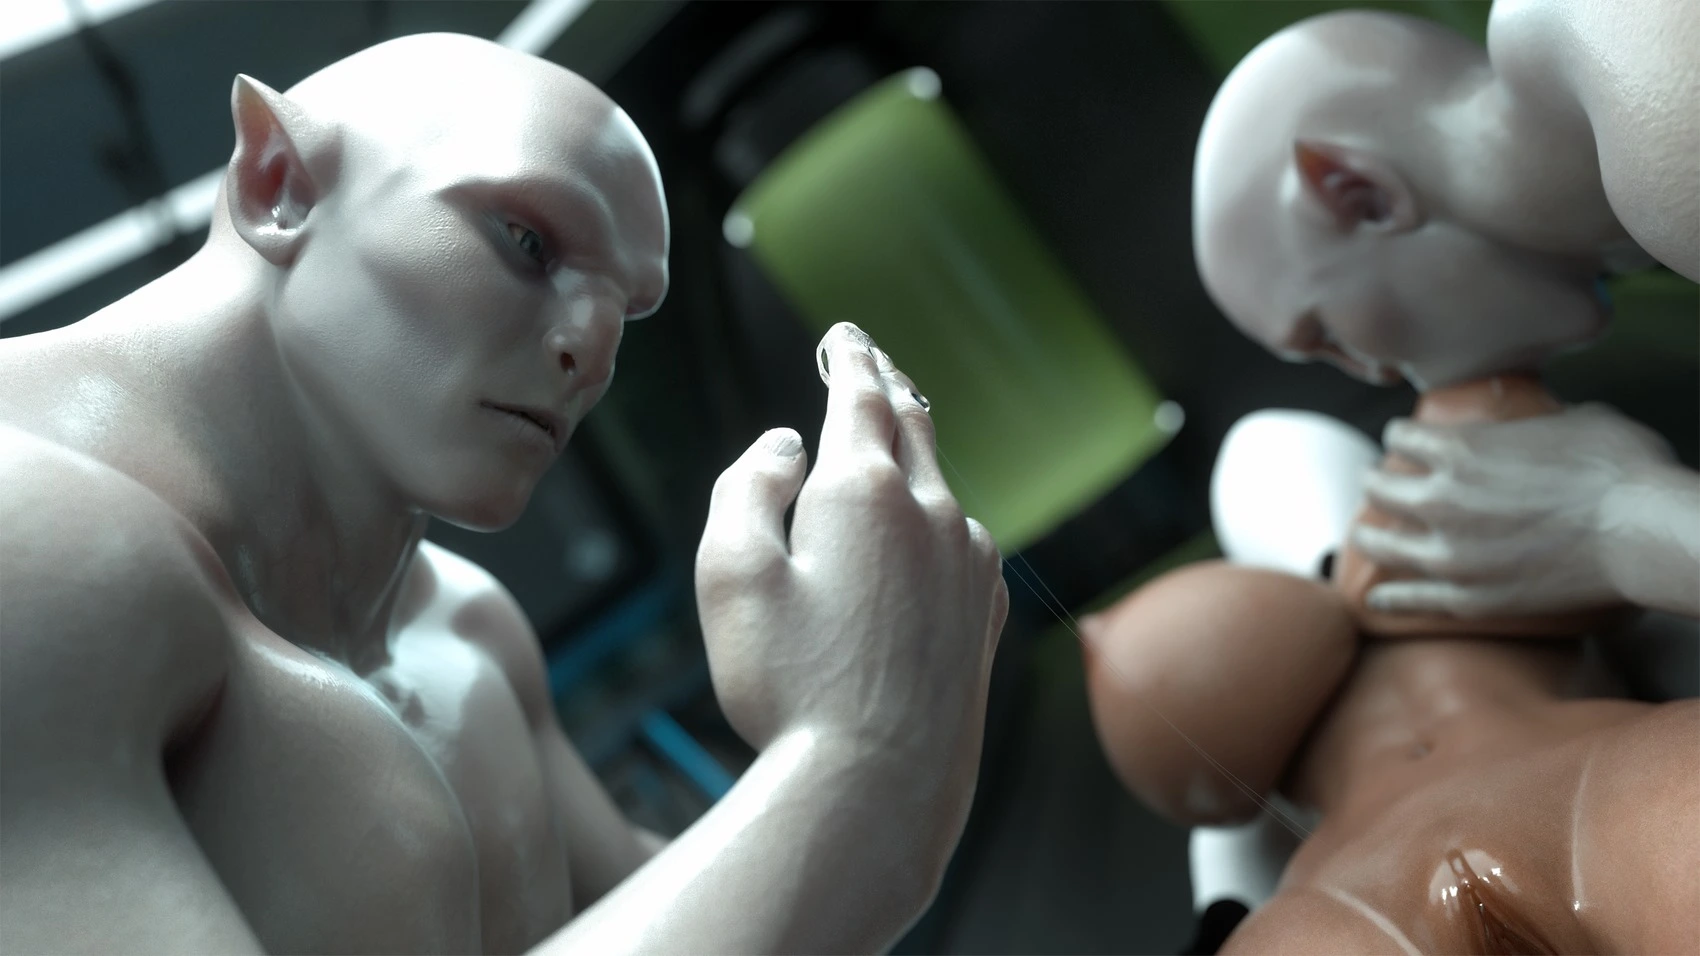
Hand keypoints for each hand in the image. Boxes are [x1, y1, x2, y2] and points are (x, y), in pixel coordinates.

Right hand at [694, 322, 1007, 807]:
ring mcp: (970, 564)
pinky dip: (937, 516)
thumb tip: (789, 445)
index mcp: (864, 490)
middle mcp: (932, 512)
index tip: (843, 334)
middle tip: (870, 363)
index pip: (860, 394)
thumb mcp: (731, 574)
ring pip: (941, 484)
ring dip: (915, 451)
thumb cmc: (789, 686)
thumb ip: (748, 487)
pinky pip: (961, 540)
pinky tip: (930, 529)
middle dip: (887, 387)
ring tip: (899, 434)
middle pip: (913, 424)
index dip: (849, 356)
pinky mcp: (986, 613)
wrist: (880, 788)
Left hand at [1350, 403, 1677, 616]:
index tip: (1404, 443)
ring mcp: (1448, 555)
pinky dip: (1388, 597)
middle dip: (1377, 482)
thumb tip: (1536, 426)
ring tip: (1365, 535)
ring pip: (1380, 543)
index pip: (1401, 438)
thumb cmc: (1618, 468)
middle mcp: (1438, 500)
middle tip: (1377, 485)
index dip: (1402, 438)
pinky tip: (1373, 598)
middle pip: (1379, 488)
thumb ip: (1530, 428)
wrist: (1643, 532)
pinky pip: (1409, 599)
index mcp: (1456, 450)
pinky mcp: (1468, 599)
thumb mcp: (1568, 420)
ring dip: (1369, 536)